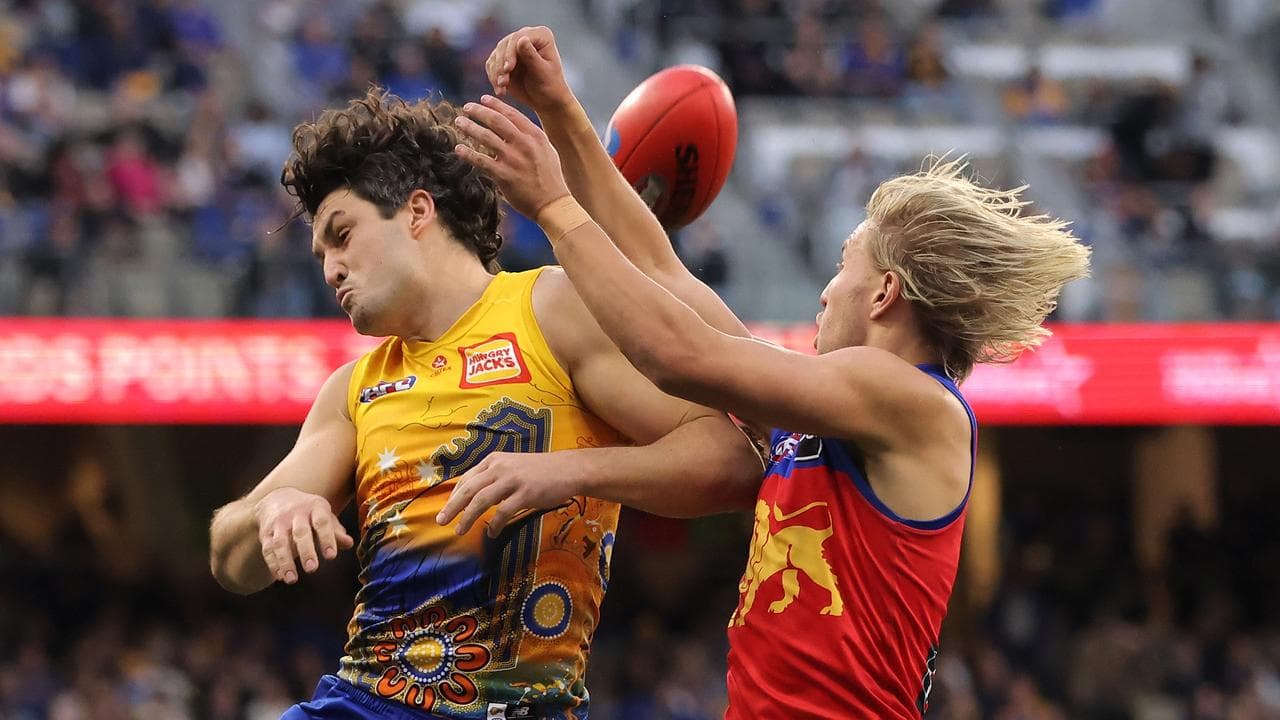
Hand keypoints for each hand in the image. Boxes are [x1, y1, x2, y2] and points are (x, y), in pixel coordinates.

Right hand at [254, 487, 353, 583]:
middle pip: (300, 533)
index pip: (322, 522)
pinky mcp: (265, 533)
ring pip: (280, 543)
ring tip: (291, 580)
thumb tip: (349, 543)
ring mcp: (278, 523)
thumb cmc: (309, 512)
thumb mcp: (324, 515)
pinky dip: (273, 564)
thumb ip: (336, 531)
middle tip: (312, 569)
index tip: (331, 556)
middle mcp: (295, 514)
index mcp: (315, 507)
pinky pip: (267, 549)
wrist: (278, 499)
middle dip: (306, 551)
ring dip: (285, 562)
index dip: (327, 538)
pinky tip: (280, 577)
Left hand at [435, 451, 584, 537]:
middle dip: (452, 507)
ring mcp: (512, 480)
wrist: (569, 469)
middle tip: (441, 521)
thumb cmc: (540, 471)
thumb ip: (494, 479)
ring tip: (460, 530)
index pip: (466, 479)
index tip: (446, 509)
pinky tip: (492, 533)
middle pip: (469, 489)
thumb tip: (476, 498)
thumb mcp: (512, 467)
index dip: (453, 496)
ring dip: (468, 517)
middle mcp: (500, 467)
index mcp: (494, 460)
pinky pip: (503, 512)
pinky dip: (495, 524)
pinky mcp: (525, 493)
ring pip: (481, 500)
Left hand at [453, 94, 570, 218]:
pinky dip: (467, 153)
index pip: (511, 114)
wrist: (553, 203)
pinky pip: (480, 160)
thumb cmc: (550, 177)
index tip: (483, 99)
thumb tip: (515, 127)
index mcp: (535, 136)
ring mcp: (512, 159)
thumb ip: (531, 137)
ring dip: (470, 127)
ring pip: (485, 137)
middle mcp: (523, 144)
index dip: (495, 105)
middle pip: (496, 120)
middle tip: (467, 107)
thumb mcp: (546, 150)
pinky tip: (459, 149)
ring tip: (459, 122)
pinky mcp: (503, 175)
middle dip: (478, 111)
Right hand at [487, 26, 573, 112]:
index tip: (507, 69)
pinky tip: (501, 90)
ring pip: (496, 54)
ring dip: (496, 73)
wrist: (546, 99)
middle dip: (501, 64)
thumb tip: (521, 39)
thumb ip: (531, 56)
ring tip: (502, 89)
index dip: (510, 52)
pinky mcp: (504, 58)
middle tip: (503, 83)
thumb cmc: (550, 86)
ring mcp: (514, 47)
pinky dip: (493, 78)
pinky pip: (492, 64)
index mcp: (541, 35)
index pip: (518, 37)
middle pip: (504, 45)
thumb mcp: (542, 73)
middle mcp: (526, 36)